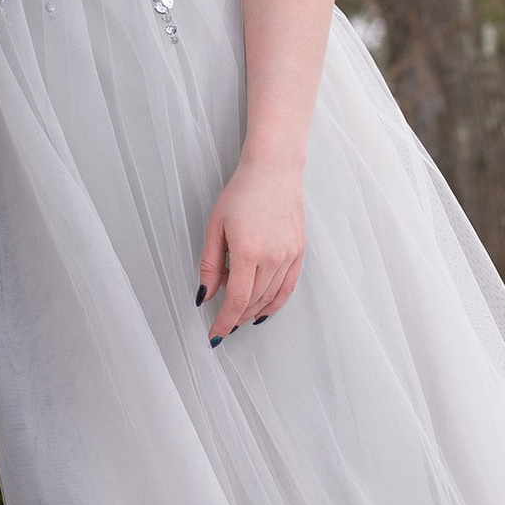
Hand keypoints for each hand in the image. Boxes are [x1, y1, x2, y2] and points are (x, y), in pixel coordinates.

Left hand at [197, 151, 305, 343]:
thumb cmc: (242, 192)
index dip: (224, 321)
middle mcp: (272, 257)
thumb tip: (205, 295)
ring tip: (238, 314)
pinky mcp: (299, 252)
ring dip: (252, 311)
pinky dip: (275, 303)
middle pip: (253, 302)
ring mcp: (289, 256)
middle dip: (235, 316)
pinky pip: (288, 288)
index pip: (237, 300)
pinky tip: (263, 311)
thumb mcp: (215, 226)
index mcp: (248, 251)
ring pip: (270, 297)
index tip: (215, 334)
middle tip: (222, 320)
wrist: (274, 170)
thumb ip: (210, 265)